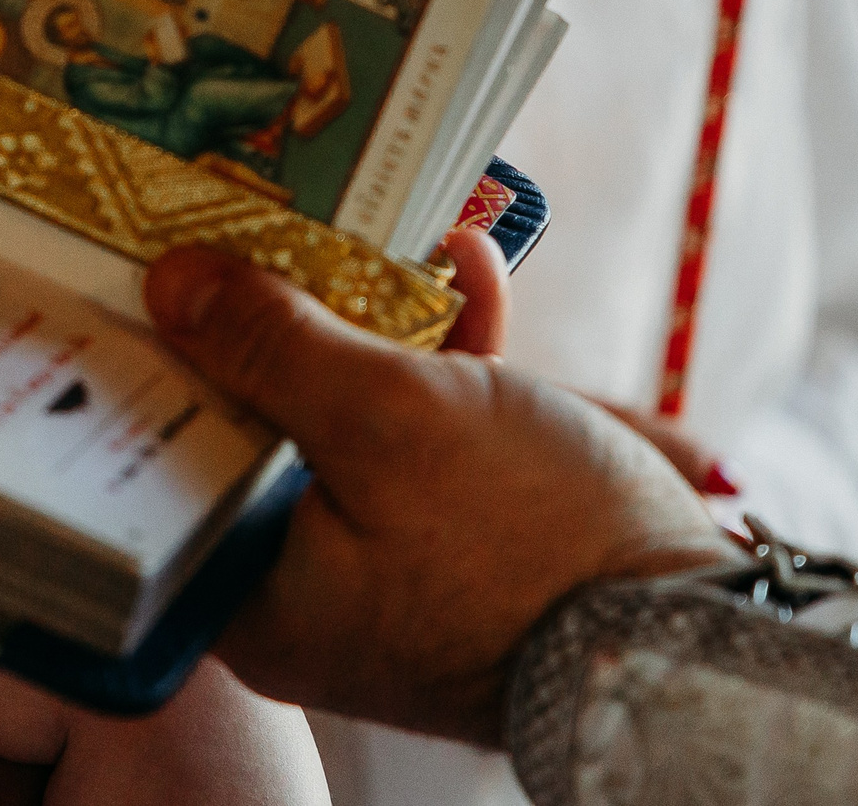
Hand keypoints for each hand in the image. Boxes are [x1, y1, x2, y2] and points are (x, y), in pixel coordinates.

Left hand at [142, 247, 741, 747]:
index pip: (169, 453)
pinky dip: (448, 359)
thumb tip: (172, 285)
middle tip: (282, 223)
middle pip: (260, 424)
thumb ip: (272, 346)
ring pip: (352, 416)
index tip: (162, 263)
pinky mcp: (458, 541)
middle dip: (291, 315)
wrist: (694, 634)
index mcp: (254, 594)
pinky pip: (427, 433)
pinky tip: (474, 271)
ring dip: (385, 318)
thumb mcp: (389, 419)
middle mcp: (302, 592)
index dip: (165, 354)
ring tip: (415, 227)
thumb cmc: (533, 546)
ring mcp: (383, 566)